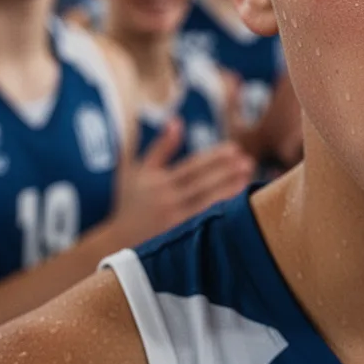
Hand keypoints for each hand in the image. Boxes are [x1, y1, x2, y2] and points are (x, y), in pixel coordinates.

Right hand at [112, 120, 255, 244]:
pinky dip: (222, 213)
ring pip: (206, 202)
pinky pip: (204, 223)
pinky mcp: (178, 238)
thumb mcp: (139, 171)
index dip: (215, 157)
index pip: (192, 166)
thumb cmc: (130, 203)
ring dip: (229, 189)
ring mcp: (173, 220)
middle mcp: (166, 199)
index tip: (235, 148)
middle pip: (203, 183)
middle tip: (249, 161)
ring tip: (248, 178)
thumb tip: (177, 120)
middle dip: (227, 171)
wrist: (114, 244)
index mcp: (158, 181)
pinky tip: (239, 206)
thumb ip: (161, 147)